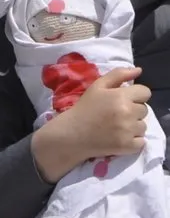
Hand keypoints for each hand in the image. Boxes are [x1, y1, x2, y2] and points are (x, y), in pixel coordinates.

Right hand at [32, 66, 148, 183]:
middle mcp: (127, 112)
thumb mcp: (97, 86)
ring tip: (116, 126)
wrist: (72, 133)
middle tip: (116, 113)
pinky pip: (142, 141)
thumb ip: (118, 75)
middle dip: (133, 110)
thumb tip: (139, 70)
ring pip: (143, 126)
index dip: (135, 95)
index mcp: (120, 96)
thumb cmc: (85, 108)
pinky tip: (119, 137)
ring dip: (133, 125)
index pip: (145, 92)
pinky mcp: (128, 146)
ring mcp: (129, 131)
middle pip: (144, 109)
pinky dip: (133, 140)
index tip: (124, 100)